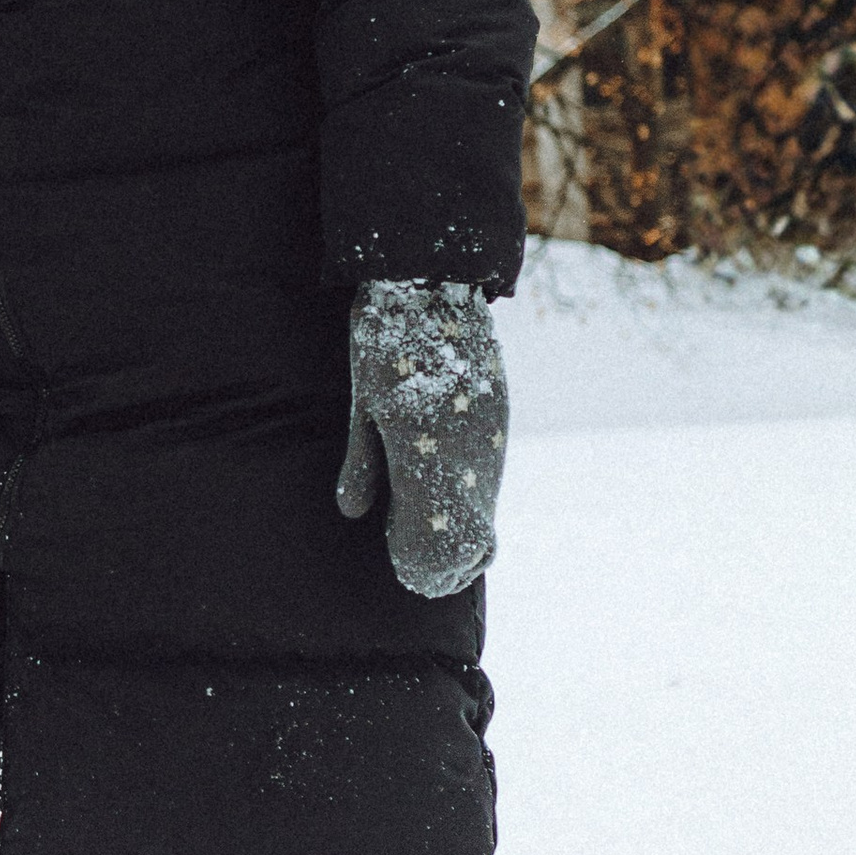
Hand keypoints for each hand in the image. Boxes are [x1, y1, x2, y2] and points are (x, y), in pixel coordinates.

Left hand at [338, 279, 507, 597]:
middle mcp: (470, 460)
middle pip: (472, 547)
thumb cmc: (387, 345)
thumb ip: (362, 464)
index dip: (419, 567)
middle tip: (408, 547)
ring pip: (485, 515)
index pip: (437, 548)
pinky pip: (490, 481)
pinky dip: (469, 496)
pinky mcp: (502, 424)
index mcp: (427, 460)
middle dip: (443, 561)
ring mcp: (493, 443)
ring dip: (458, 529)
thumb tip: (353, 513)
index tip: (396, 558)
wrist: (434, 287)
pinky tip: (439, 480)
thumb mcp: (363, 404)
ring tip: (419, 515)